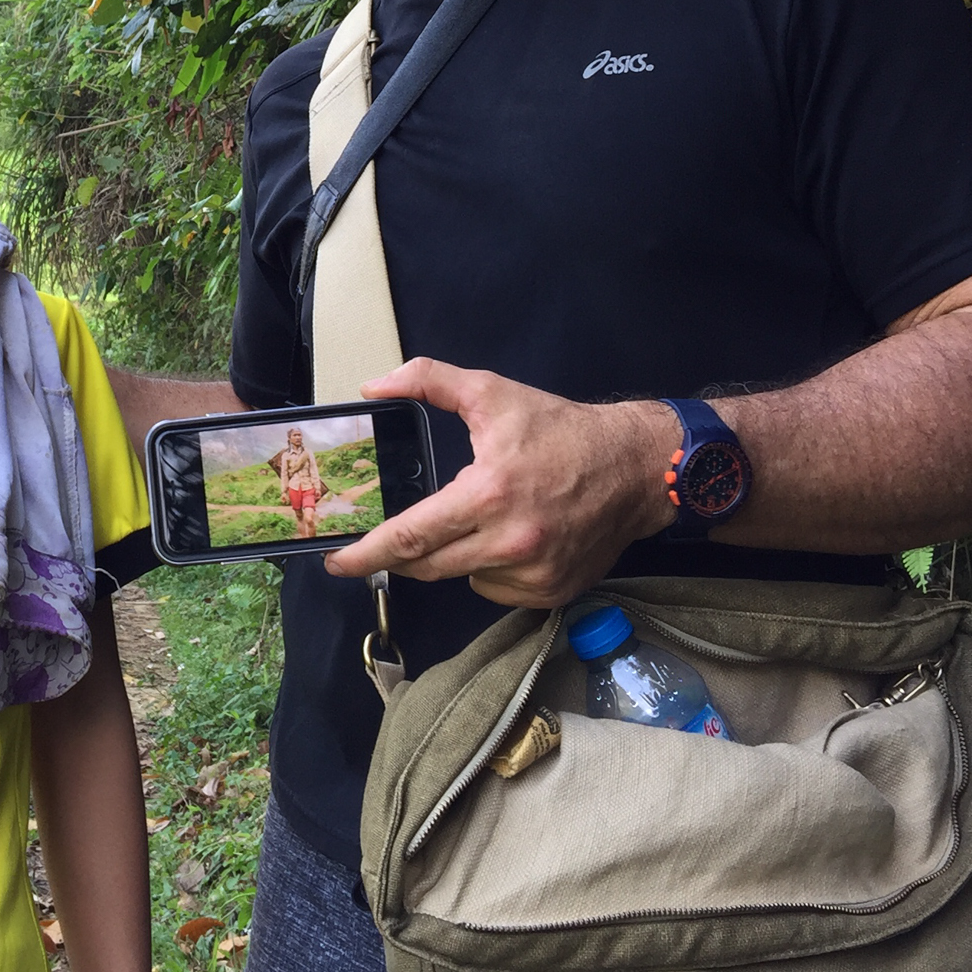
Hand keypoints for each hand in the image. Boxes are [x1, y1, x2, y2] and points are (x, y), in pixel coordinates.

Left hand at [325, 358, 674, 608]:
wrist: (636, 467)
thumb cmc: (561, 430)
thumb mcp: (491, 392)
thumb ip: (428, 381)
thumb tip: (374, 387)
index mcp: (489, 492)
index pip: (411, 536)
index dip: (367, 553)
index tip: (336, 561)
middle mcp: (511, 540)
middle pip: (428, 566)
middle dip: (395, 559)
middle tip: (374, 549)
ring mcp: (535, 572)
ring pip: (463, 578)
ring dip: (451, 556)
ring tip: (471, 521)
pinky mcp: (553, 591)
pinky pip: (497, 589)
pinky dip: (489, 569)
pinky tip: (508, 539)